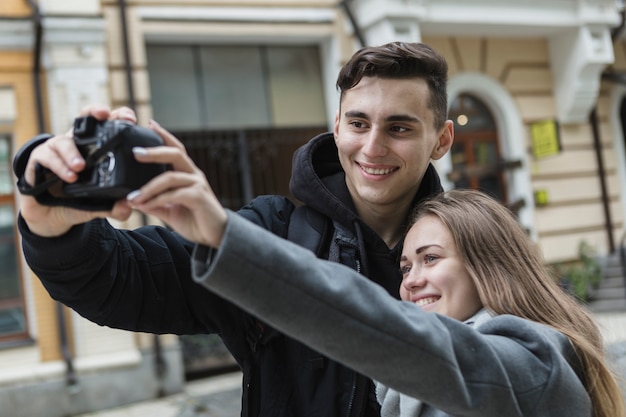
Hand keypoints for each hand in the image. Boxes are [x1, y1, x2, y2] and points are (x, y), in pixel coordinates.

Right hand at [19, 104, 137, 236]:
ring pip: (63, 141)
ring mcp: (56, 150)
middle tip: (104, 116)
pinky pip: (47, 157)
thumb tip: (128, 207)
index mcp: (93, 149)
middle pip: (84, 117)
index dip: (117, 117)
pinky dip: (58, 166)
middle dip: (94, 111)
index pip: (106, 126)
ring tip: (80, 167)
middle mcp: (75, 144)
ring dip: (72, 153)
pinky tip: (69, 176)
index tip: (129, 119)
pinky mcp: (38, 160)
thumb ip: (114, 206)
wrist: (51, 216)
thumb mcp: (98, 205)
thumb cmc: (77, 201)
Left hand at [126, 120, 227, 247]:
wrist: (215, 237)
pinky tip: (145, 205)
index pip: (176, 149)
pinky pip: (175, 194)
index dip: (164, 136)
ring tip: (133, 197)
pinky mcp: (199, 197)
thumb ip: (153, 203)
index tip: (149, 124)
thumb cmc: (195, 220)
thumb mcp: (168, 211)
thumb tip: (132, 200)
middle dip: (155, 151)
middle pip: (176, 153)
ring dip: (148, 187)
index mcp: (187, 173)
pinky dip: (157, 199)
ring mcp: (198, 185)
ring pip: (170, 177)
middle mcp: (194, 175)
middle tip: (135, 152)